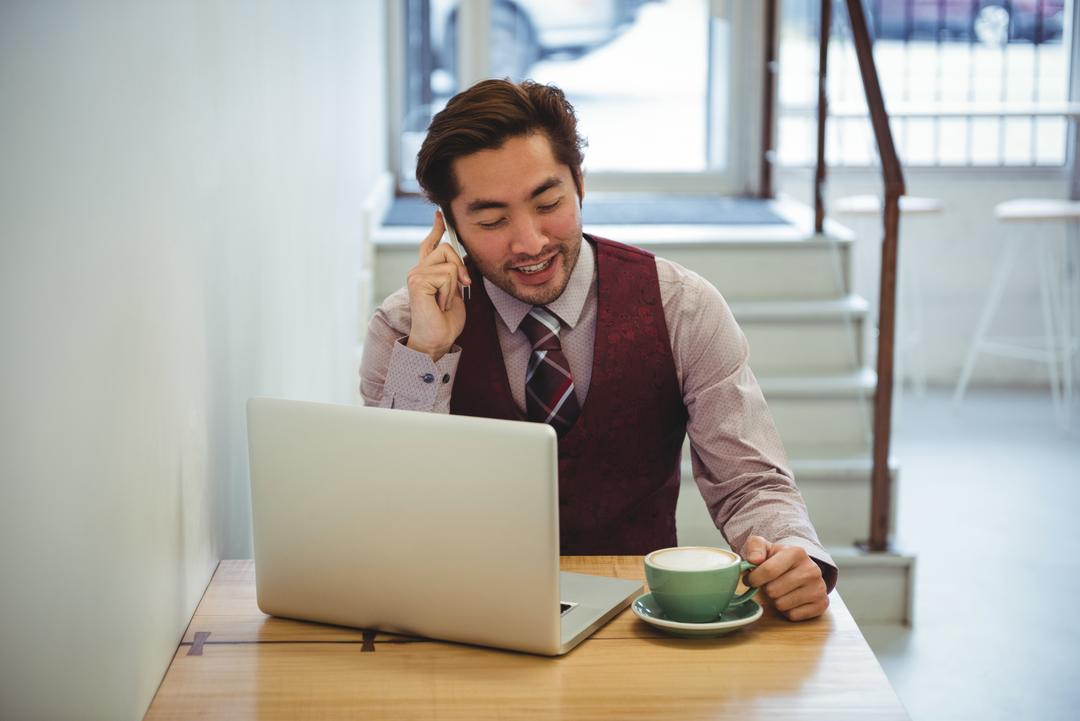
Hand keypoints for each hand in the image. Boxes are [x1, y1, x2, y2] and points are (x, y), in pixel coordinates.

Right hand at [405, 211, 471, 360]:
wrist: (437, 339)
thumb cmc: (445, 321)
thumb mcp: (454, 291)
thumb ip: (454, 274)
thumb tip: (459, 261)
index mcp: (426, 272)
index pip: (430, 244)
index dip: (436, 228)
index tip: (440, 215)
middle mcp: (418, 270)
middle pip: (446, 248)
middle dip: (461, 268)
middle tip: (461, 288)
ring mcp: (415, 275)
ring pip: (449, 264)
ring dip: (454, 286)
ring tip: (444, 302)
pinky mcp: (417, 282)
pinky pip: (446, 275)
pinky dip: (449, 292)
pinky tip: (440, 304)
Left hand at [743, 536, 828, 621]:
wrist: (800, 570)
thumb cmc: (777, 559)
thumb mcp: (764, 547)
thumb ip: (754, 547)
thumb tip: (754, 560)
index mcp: (796, 553)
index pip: (768, 570)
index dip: (753, 578)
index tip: (750, 579)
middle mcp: (812, 569)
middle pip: (773, 590)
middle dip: (766, 590)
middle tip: (770, 584)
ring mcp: (819, 588)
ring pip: (781, 604)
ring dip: (775, 601)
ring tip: (781, 591)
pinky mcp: (822, 604)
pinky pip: (793, 615)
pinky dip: (787, 611)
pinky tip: (791, 600)